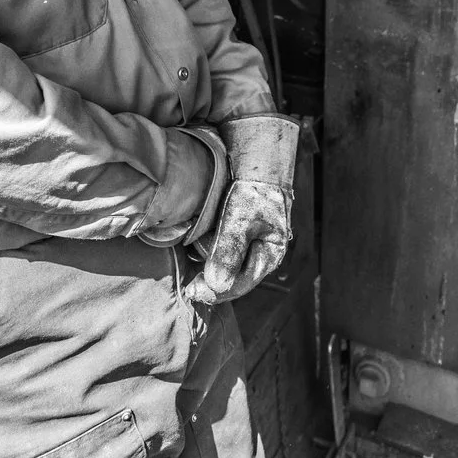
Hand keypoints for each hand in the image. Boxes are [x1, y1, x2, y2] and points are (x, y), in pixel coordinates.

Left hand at [182, 181, 291, 305]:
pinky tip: (195, 255)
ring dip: (209, 273)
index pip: (241, 285)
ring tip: (190, 273)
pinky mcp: (238, 239)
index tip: (192, 293)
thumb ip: (229, 249)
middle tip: (188, 289)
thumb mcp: (240, 217)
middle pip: (234, 281)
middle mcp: (260, 255)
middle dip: (212, 285)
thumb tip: (217, 283)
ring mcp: (249, 248)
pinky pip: (223, 256)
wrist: (256, 164)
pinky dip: (209, 258)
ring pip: (227, 270)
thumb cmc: (252, 189)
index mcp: (269, 255)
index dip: (216, 292)